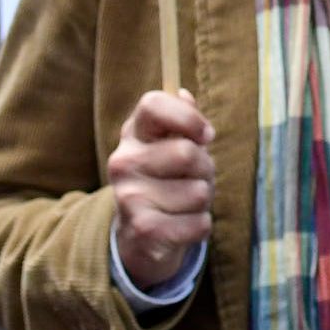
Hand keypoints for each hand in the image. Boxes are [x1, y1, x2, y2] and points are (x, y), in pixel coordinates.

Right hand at [105, 88, 214, 296]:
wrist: (139, 236)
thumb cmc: (167, 181)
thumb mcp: (172, 147)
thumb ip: (181, 121)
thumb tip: (184, 94)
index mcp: (134, 135)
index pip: (152, 104)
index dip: (187, 117)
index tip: (205, 135)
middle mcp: (123, 163)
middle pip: (187, 153)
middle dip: (205, 168)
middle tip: (193, 178)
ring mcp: (129, 197)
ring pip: (199, 192)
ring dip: (202, 200)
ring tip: (183, 203)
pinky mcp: (144, 230)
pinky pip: (199, 223)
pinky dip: (199, 226)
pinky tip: (180, 226)